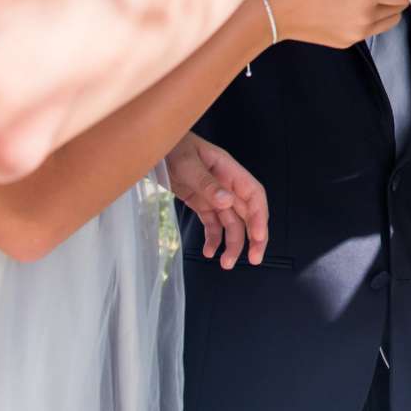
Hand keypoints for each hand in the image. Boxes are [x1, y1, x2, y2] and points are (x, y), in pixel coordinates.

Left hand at [165, 132, 269, 269]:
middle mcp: (226, 184)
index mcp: (229, 170)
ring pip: (231, 222)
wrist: (151, 146)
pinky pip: (212, 223)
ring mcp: (213, 195)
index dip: (259, 216)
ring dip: (232, 243)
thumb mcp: (186, 164)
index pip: (253, 195)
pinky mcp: (200, 202)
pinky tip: (208, 252)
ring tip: (225, 264)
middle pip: (247, 213)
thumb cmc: (171, 147)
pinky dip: (213, 238)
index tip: (259, 237)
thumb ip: (207, 183)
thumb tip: (228, 201)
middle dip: (253, 237)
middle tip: (254, 259)